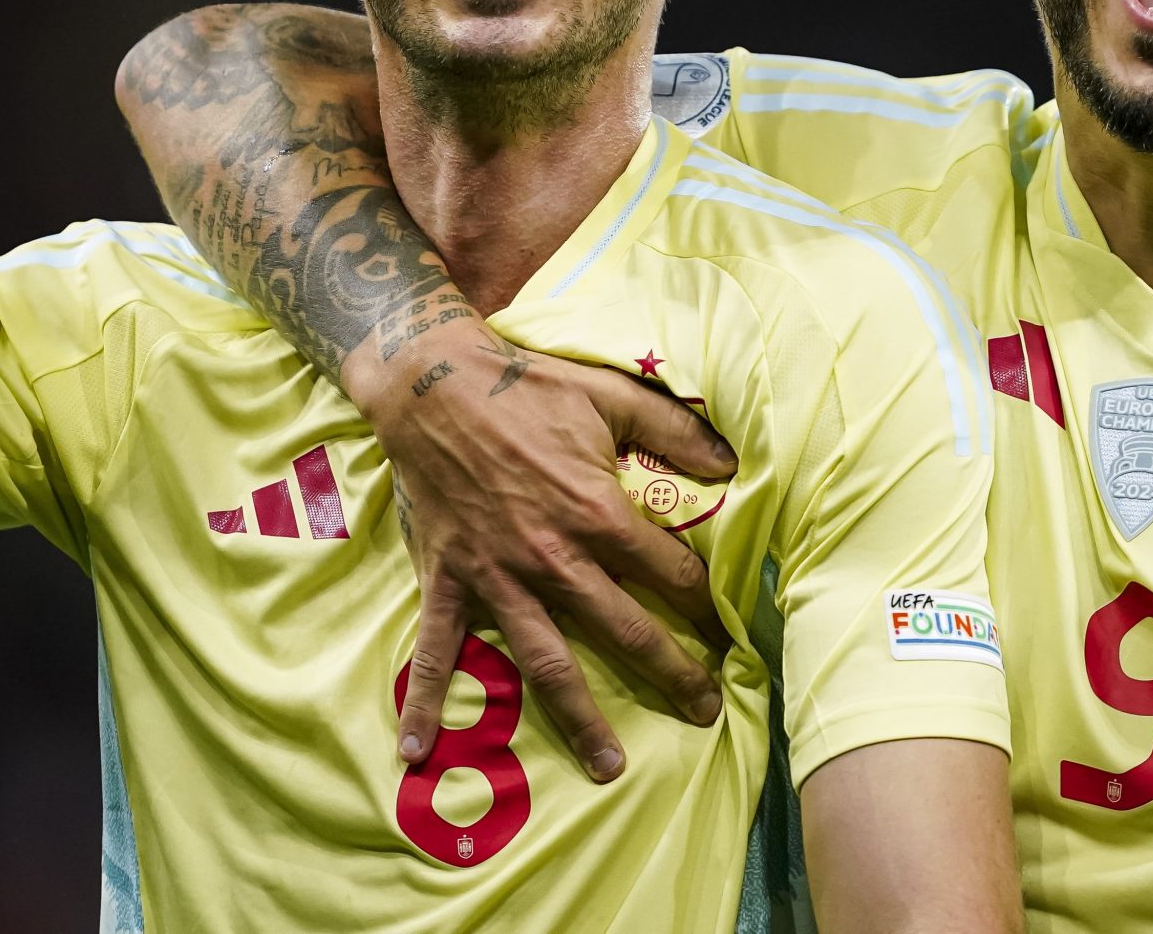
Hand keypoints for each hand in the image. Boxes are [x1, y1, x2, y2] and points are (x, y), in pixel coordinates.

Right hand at [353, 319, 736, 781]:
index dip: (706, 603)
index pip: (669, 573)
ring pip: (547, 661)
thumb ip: (675, 428)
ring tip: (610, 767)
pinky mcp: (450, 581)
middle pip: (623, 630)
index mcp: (597, 513)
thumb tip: (733, 461)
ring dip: (579, 718)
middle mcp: (553, 558)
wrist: (433, 385)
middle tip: (705, 712)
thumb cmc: (526, 386)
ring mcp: (499, 576)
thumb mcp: (610, 394)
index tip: (730, 630)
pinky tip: (419, 753)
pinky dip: (425, 703)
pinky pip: (436, 651)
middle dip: (671, 674)